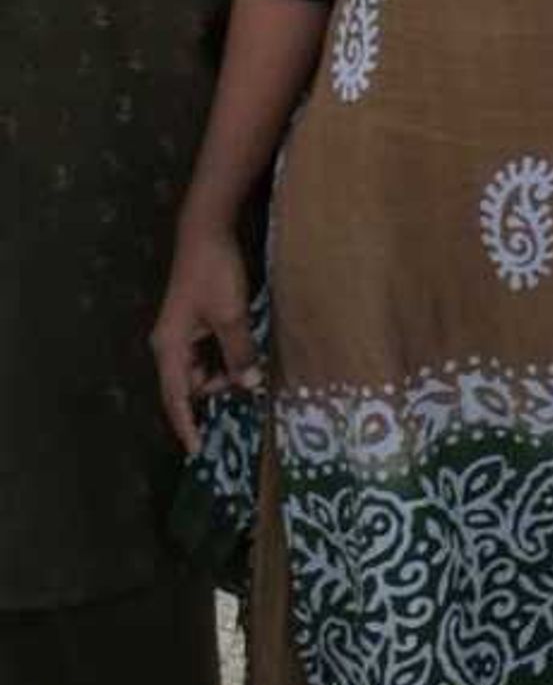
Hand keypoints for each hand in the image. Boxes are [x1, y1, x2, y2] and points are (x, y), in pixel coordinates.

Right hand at [148, 221, 255, 454]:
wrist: (206, 235)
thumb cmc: (214, 276)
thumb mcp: (232, 317)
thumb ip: (239, 353)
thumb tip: (250, 385)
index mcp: (169, 348)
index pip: (176, 397)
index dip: (186, 424)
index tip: (197, 449)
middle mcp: (169, 345)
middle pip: (190, 384)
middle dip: (216, 391)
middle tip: (249, 387)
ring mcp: (181, 333)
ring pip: (201, 368)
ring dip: (224, 372)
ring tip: (251, 369)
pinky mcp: (194, 321)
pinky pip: (208, 351)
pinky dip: (225, 356)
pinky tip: (245, 352)